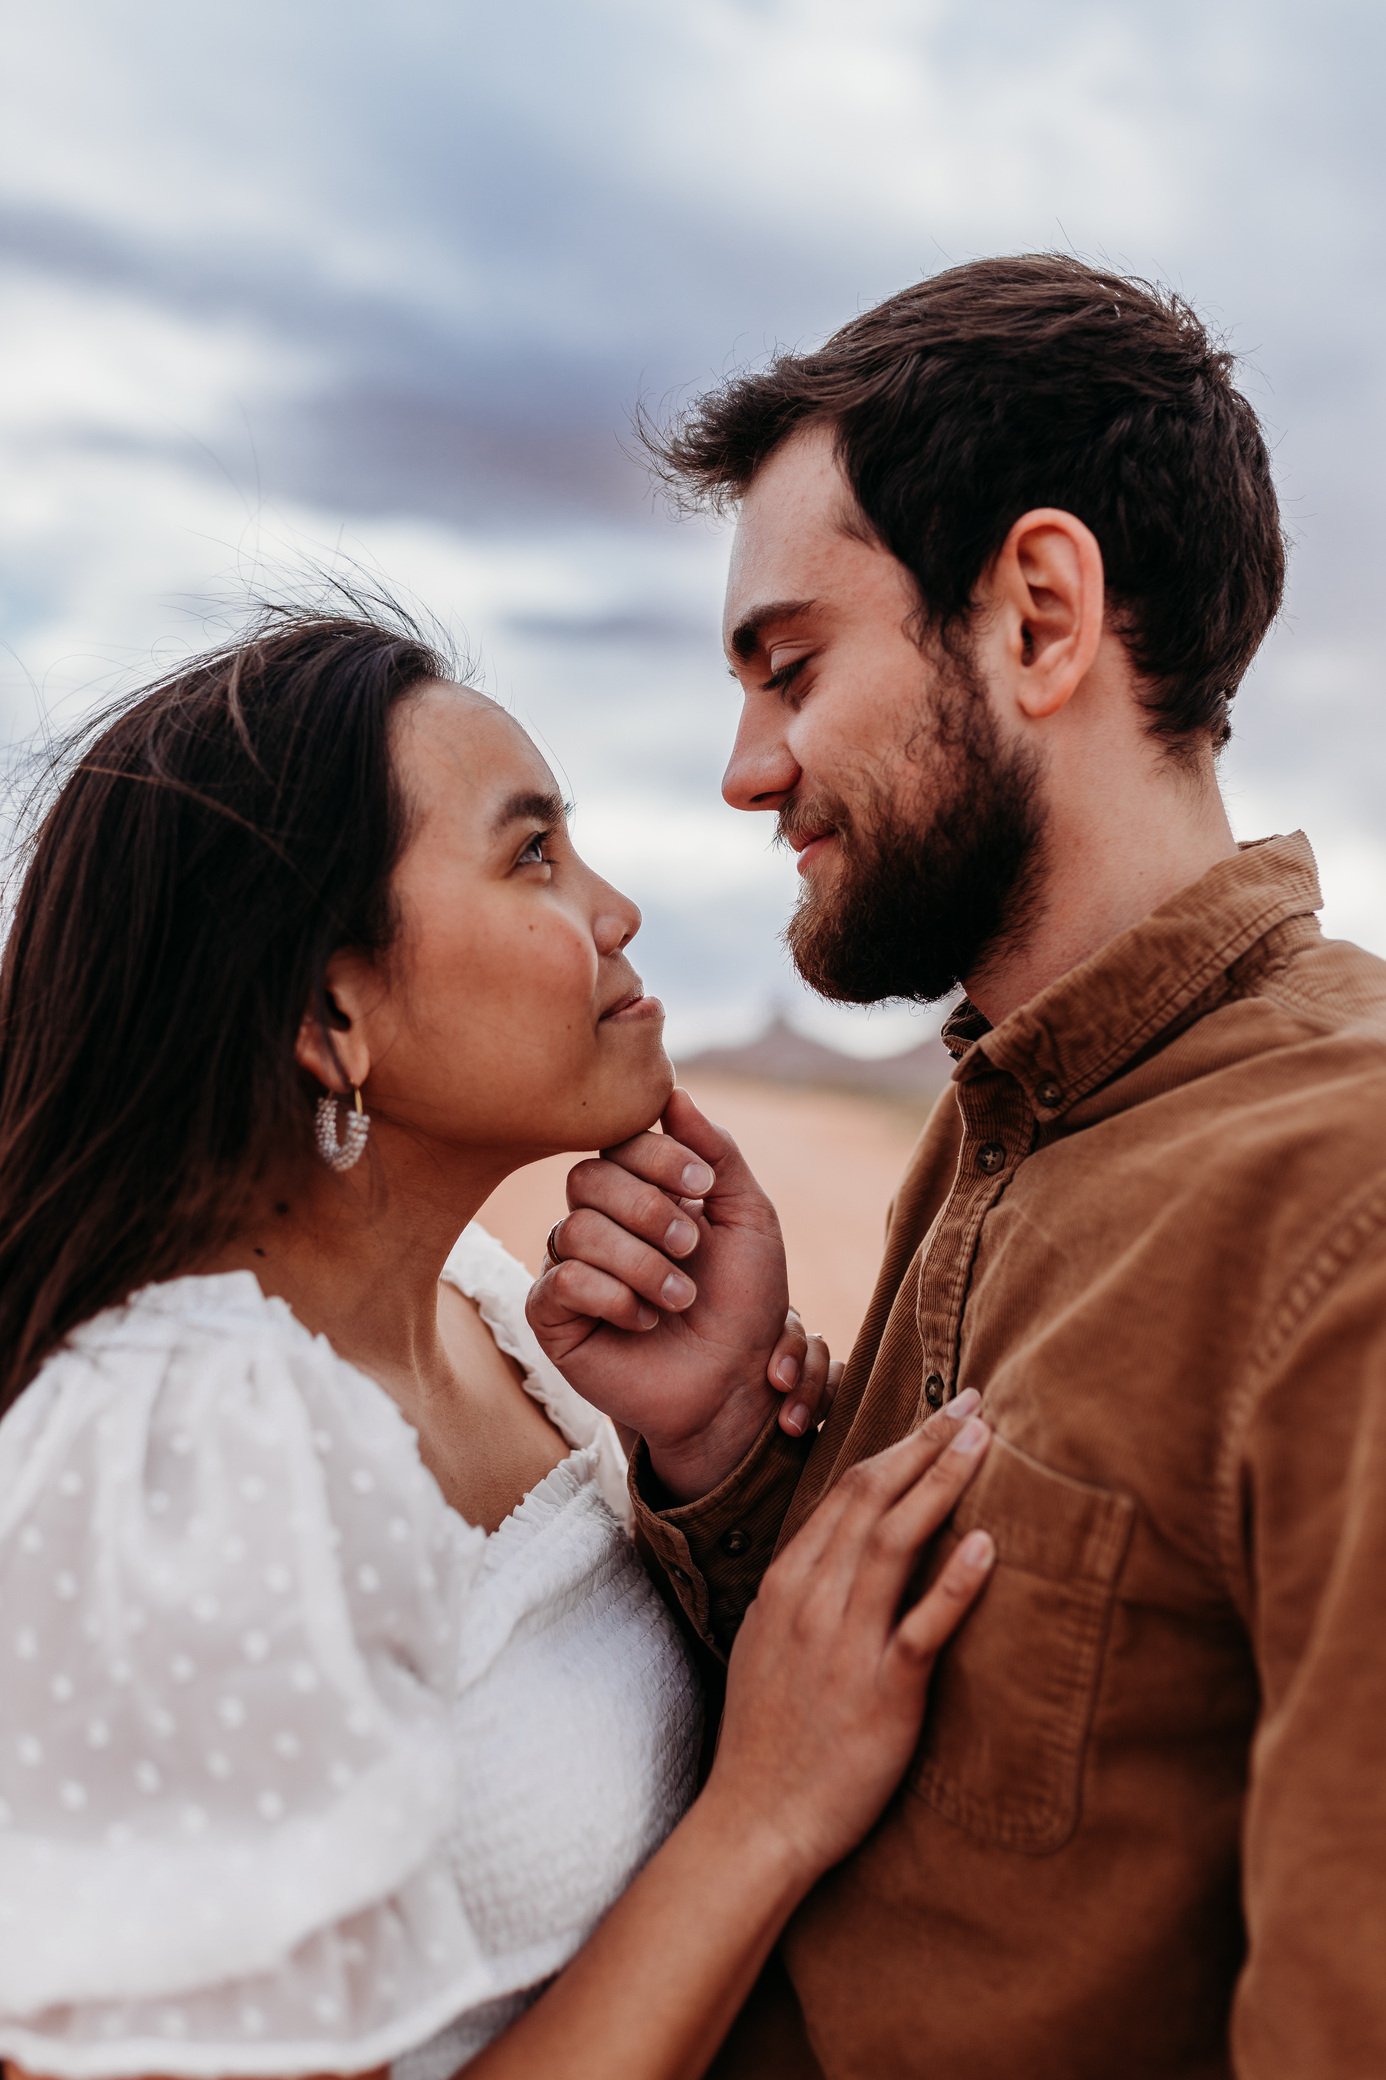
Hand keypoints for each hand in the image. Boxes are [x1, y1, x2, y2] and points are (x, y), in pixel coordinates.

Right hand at [526, 1088, 802, 1497]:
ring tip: (679, 1297)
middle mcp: (597, 1221)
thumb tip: (674, 1093)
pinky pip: (562, 1280)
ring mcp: (571, 1267)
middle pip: (588, 1177)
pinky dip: (613, 1297)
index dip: (659, 1155)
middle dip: (651, 1210)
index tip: (704, 1186)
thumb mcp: (748, 1217)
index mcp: (639, 1189)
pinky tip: (643, 1320)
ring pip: (576, 1229)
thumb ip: (717, 1151)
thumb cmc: (745, 1302)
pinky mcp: (553, 1315)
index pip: (620, 1140)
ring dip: (642, 1263)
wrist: (737, 1383)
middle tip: (693, 1248)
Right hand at [704, 1392, 994, 1885]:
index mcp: (789, 1581)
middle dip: (926, 1444)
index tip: (937, 1416)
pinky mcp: (883, 1690)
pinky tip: (986, 1543)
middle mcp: (814, 1598)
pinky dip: (955, 1581)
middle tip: (973, 1404)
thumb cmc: (770, 1734)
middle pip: (873, 1498)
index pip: (847, 1491)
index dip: (897, 1446)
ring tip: (985, 1442)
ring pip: (896, 1541)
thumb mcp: (769, 1639)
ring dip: (943, 1482)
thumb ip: (806, 1588)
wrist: (757, 1817)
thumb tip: (845, 1547)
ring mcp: (845, 1641)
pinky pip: (923, 1625)